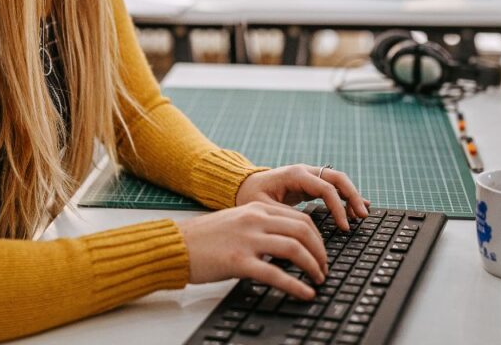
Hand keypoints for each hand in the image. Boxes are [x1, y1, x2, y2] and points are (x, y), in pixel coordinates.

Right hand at [178, 201, 326, 298]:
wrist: (176, 245)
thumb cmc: (205, 237)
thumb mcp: (237, 221)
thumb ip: (261, 225)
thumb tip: (287, 240)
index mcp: (257, 208)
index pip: (299, 217)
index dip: (317, 236)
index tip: (322, 251)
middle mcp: (255, 219)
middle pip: (303, 230)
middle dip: (320, 251)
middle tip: (324, 267)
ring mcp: (248, 239)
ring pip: (295, 248)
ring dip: (313, 265)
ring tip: (318, 279)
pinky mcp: (239, 261)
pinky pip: (276, 274)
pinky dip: (296, 285)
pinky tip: (305, 293)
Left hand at [235, 164, 369, 230]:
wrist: (242, 185)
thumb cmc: (251, 195)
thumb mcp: (263, 207)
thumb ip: (284, 215)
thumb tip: (304, 230)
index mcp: (295, 174)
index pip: (325, 188)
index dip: (338, 207)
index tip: (344, 226)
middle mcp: (305, 171)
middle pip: (337, 178)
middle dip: (353, 196)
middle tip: (363, 216)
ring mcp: (309, 176)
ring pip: (338, 181)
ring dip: (352, 196)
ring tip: (362, 215)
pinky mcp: (309, 184)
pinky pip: (332, 187)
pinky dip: (345, 197)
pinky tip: (355, 209)